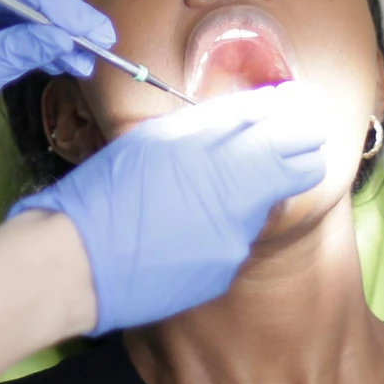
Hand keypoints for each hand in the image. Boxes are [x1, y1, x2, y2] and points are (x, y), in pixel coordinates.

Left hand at [0, 0, 101, 190]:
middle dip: (60, 16)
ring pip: (19, 14)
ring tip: (90, 57)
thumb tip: (65, 38)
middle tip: (100, 38)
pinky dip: (39, 48)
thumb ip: (13, 52)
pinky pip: (11, 35)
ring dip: (55, 35)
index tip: (88, 25)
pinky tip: (67, 62)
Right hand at [13, 82, 329, 333]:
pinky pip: (231, 240)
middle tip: (265, 140)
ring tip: (192, 187)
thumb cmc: (110, 189)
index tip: (295, 108)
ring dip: (242, 191)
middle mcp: (247, 207)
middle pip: (302, 171)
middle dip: (292, 153)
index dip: (304, 120)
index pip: (305, 138)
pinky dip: (214, 226)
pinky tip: (176, 225)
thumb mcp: (163, 137)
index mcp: (233, 164)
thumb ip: (218, 123)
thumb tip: (261, 109)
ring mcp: (236, 245)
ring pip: (259, 206)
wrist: (78, 264)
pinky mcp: (220, 276)